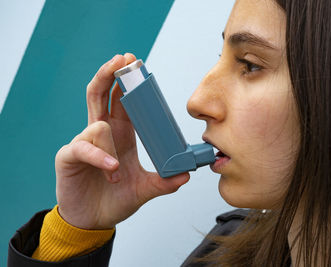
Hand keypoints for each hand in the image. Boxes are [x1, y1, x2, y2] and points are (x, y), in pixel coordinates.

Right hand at [55, 53, 189, 228]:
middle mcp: (102, 133)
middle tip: (121, 60)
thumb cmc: (115, 200)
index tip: (137, 65)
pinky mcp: (69, 156)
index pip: (123, 101)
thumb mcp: (143, 189)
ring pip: (98, 125)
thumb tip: (186, 175)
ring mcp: (84, 143)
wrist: (92, 221)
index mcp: (121, 134)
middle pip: (101, 94)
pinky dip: (99, 156)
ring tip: (117, 172)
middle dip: (109, 74)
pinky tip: (111, 170)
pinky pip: (84, 148)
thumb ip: (163, 183)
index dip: (128, 83)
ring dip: (111, 147)